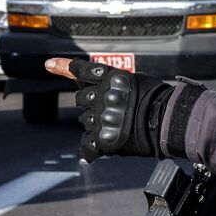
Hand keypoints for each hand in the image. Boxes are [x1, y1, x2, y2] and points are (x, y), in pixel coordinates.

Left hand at [45, 58, 172, 161]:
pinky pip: (88, 145)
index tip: (48, 65)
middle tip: (108, 109)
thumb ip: (117, 85)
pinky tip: (93, 151)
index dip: (63, 66)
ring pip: (86, 121)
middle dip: (90, 103)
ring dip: (96, 124)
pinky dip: (90, 148)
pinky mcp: (103, 137)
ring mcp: (101, 117)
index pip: (82, 71)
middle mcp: (102, 95)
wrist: (167, 120)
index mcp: (111, 78)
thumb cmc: (159, 100)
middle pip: (81, 98)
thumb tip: (102, 91)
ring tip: (116, 126)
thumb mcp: (138, 81)